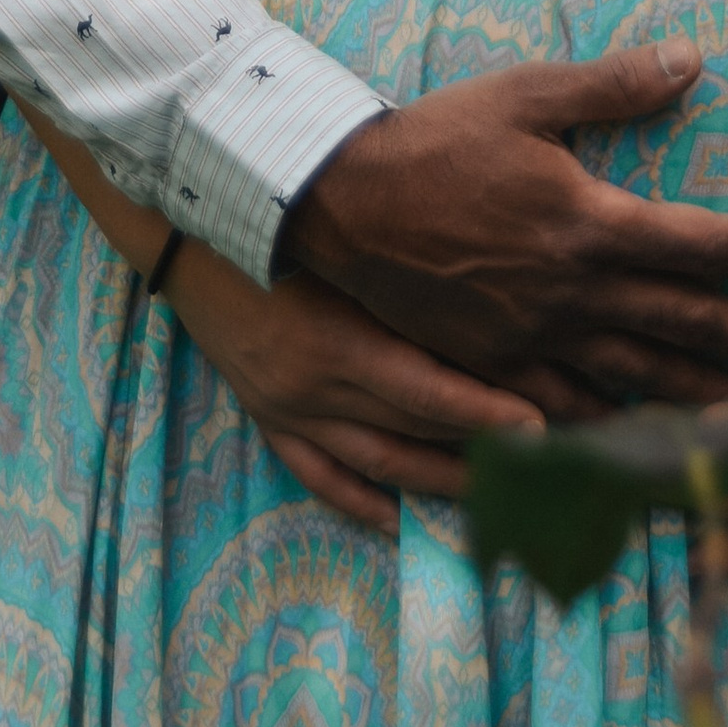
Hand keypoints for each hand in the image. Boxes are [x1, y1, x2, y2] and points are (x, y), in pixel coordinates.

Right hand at [166, 243, 544, 537]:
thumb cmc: (276, 208)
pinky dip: (356, 500)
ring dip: (434, 480)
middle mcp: (314, 383)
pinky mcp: (266, 413)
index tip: (542, 423)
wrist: (185, 225)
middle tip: (541, 459)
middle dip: (480, 445)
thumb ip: (406, 262)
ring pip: (375, 460)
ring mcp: (286, 406)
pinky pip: (315, 473)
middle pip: (412, 427)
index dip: (487, 410)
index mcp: (337, 336)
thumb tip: (484, 274)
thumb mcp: (345, 234)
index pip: (428, 389)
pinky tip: (395, 518)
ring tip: (493, 492)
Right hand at [284, 42, 727, 406]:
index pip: (697, 244)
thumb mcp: (528, 94)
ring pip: (633, 375)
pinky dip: (615, 425)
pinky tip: (640, 440)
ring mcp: (532, 336)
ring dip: (694, 393)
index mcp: (588, 220)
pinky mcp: (494, 362)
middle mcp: (571, 289)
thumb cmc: (440, 137)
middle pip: (678, 320)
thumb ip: (614, 83)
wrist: (347, 201)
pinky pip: (568, 403)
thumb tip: (692, 61)